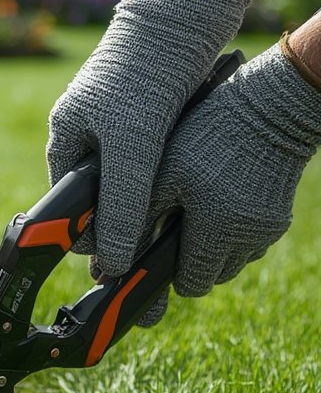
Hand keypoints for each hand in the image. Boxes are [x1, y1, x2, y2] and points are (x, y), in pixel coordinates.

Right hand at [47, 0, 251, 276]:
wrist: (185, 11)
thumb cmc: (145, 74)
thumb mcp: (130, 149)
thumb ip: (119, 207)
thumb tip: (109, 265)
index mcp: (65, 137)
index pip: (68, 204)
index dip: (89, 233)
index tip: (117, 258)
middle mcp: (87, 131)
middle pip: (100, 195)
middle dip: (123, 218)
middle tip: (150, 241)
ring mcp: (117, 122)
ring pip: (129, 179)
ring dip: (149, 197)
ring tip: (172, 211)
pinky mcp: (149, 113)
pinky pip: (152, 159)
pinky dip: (166, 173)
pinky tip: (185, 180)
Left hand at [135, 41, 320, 324]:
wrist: (271, 107)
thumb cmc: (209, 135)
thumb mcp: (163, 173)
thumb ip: (138, 220)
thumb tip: (113, 263)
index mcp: (216, 230)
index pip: (191, 285)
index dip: (171, 276)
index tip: (160, 258)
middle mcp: (246, 239)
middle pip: (211, 280)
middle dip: (191, 265)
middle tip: (177, 231)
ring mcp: (266, 231)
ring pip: (232, 265)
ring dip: (213, 253)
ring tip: (199, 216)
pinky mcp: (279, 220)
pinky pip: (250, 246)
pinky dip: (233, 237)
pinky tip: (221, 208)